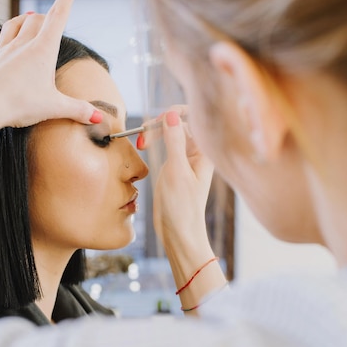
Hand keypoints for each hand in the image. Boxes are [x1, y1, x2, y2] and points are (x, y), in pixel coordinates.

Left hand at [0, 0, 99, 141]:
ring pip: (11, 27)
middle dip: (44, 17)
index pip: (56, 20)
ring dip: (20, 20)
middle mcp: (21, 45)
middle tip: (50, 17)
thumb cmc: (19, 103)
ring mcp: (1, 52)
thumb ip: (77, 110)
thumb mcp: (54, 107)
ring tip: (26, 17)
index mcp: (42, 51)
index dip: (64, 5)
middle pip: (34, 22)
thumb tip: (99, 117)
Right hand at [147, 106, 214, 251]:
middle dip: (161, 124)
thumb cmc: (182, 207)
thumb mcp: (176, 171)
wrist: (179, 234)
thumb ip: (174, 141)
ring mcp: (186, 158)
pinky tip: (144, 148)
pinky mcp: (175, 166)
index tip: (159, 119)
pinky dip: (155, 142)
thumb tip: (172, 114)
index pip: (195, 117)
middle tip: (143, 135)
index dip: (177, 113)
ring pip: (172, 133)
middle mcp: (197, 152)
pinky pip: (167, 144)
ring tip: (141, 143)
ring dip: (156, 133)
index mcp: (204, 151)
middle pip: (181, 123)